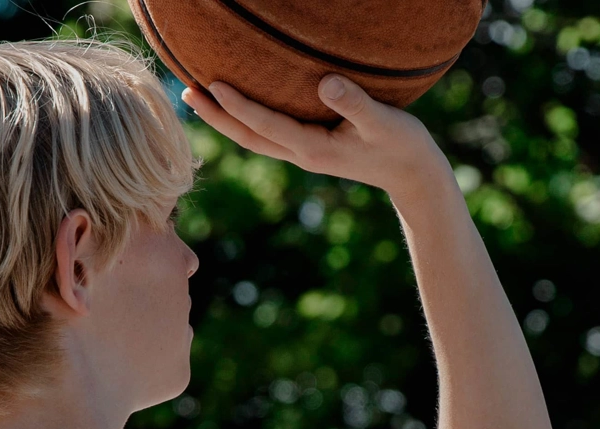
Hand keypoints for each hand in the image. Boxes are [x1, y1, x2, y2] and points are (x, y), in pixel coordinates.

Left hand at [182, 77, 446, 199]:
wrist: (414, 175)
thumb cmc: (403, 145)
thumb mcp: (383, 122)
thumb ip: (355, 103)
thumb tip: (325, 82)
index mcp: (313, 148)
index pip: (265, 125)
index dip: (237, 105)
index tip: (211, 84)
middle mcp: (302, 154)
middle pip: (248, 136)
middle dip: (216, 116)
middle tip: (185, 92)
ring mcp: (305, 154)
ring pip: (254, 138)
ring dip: (225, 120)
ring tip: (198, 97)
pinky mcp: (311, 149)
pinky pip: (268, 135)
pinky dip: (245, 121)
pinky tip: (236, 106)